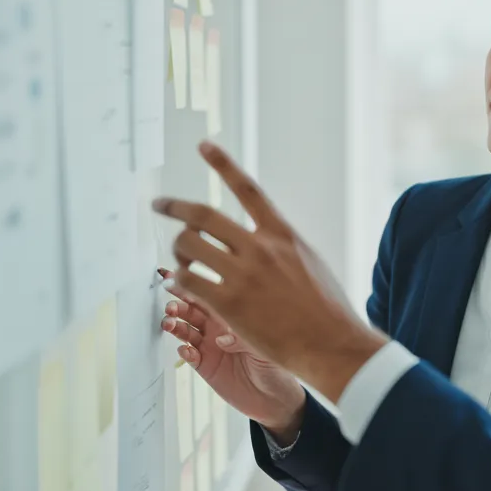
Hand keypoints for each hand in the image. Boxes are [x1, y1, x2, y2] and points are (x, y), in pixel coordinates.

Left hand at [152, 142, 388, 402]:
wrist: (332, 344)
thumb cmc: (327, 310)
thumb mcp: (310, 263)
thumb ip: (283, 247)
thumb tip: (265, 238)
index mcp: (282, 235)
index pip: (248, 189)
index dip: (223, 164)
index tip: (204, 146)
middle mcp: (260, 248)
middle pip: (204, 215)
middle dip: (174, 207)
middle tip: (159, 205)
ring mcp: (244, 275)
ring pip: (190, 246)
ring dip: (178, 251)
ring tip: (180, 261)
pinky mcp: (230, 304)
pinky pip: (189, 281)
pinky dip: (178, 280)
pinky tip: (179, 285)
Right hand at [158, 267, 305, 438]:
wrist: (276, 396)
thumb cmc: (278, 362)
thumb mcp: (265, 346)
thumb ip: (242, 339)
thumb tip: (220, 338)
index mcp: (234, 313)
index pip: (210, 293)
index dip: (192, 285)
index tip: (176, 278)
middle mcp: (220, 326)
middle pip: (192, 308)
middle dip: (179, 303)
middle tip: (172, 305)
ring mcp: (211, 345)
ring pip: (186, 329)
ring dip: (175, 324)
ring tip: (170, 324)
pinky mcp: (205, 365)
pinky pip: (189, 355)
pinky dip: (184, 351)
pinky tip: (186, 350)